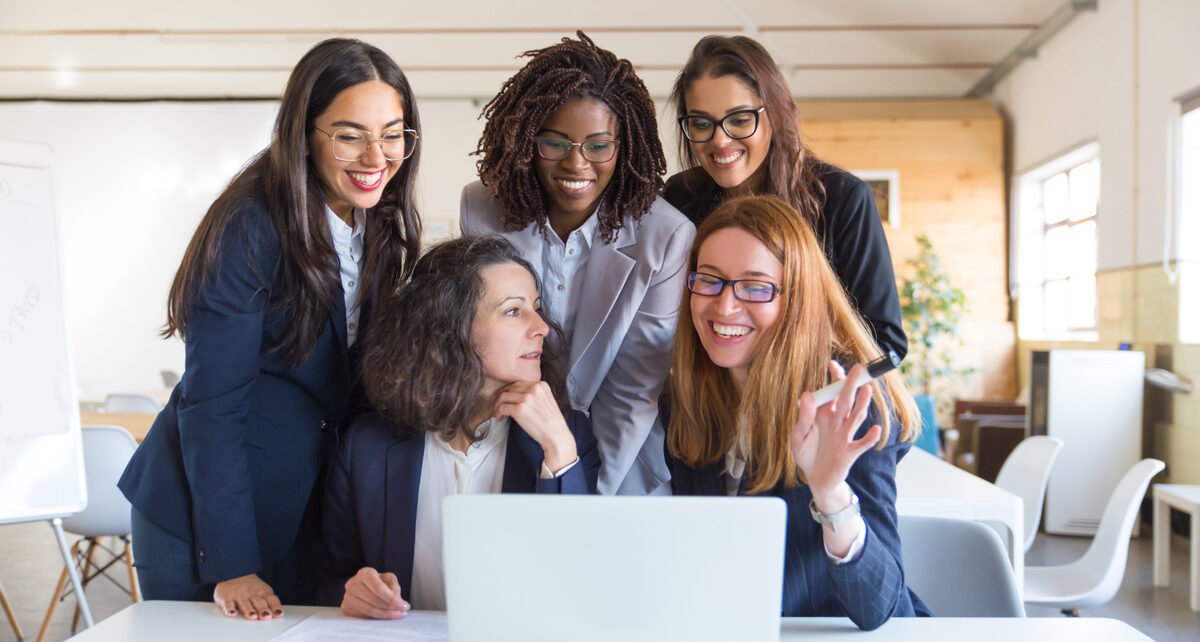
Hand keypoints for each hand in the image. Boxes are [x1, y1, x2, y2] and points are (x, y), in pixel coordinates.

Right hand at [213, 573, 282, 619]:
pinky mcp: (227, 597)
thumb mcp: (263, 591)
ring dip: (248, 610)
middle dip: (262, 609)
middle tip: (266, 616)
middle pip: (258, 602)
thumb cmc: (251, 587)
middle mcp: (252, 593)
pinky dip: (229, 609)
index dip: (275, 606)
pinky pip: (228, 604)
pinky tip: (232, 614)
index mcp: (263, 591)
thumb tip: (279, 614)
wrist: (234, 573)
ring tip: (252, 616)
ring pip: (244, 603)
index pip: (271, 599)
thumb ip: (270, 602)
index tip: (278, 614)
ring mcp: (239, 595)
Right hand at [341, 567, 409, 619]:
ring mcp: (347, 596)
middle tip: (402, 611)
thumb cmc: (378, 582)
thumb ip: (394, 587)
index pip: (378, 588)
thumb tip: (398, 601)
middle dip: (391, 608)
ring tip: (397, 614)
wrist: (364, 587)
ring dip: (386, 615)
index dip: (392, 599)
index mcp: (364, 573)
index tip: (404, 606)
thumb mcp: (389, 579)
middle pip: (375, 601)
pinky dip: (376, 619)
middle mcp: (353, 583)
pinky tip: (384, 617)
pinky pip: (363, 617)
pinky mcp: (345, 608)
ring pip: (369, 611)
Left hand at [491, 381, 576, 471]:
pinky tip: (499, 418)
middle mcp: (534, 388)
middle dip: (501, 397)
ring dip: (497, 405)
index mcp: (541, 385)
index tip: (505, 399)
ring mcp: (527, 398)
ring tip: (497, 413)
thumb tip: (515, 395)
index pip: (519, 384)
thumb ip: (534, 394)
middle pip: (510, 388)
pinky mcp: (520, 409)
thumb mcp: (547, 401)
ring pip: (503, 397)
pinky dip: (498, 412)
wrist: (557, 436)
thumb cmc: (552, 423)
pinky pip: (502, 407)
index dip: (509, 392)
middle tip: (498, 406)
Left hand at [791, 362, 882, 507]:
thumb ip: (803, 417)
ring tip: (867, 390)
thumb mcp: (798, 435)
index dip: (834, 378)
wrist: (816, 479)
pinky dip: (870, 438)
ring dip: (862, 404)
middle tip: (859, 369)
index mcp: (824, 414)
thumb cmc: (808, 454)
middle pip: (846, 400)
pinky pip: (861, 444)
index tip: (833, 363)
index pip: (831, 392)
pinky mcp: (850, 453)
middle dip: (851, 385)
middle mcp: (837, 421)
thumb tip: (807, 395)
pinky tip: (875, 429)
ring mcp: (845, 436)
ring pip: (856, 417)